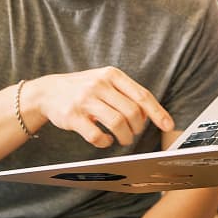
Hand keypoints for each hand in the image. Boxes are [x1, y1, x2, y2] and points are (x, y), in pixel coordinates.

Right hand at [32, 67, 173, 146]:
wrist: (48, 91)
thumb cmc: (84, 88)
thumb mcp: (105, 81)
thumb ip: (126, 93)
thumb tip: (152, 114)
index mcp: (112, 75)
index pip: (142, 95)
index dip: (157, 112)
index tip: (168, 125)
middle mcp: (99, 85)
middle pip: (132, 112)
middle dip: (137, 128)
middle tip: (133, 133)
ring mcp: (85, 100)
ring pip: (117, 124)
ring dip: (125, 137)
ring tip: (123, 139)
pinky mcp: (73, 116)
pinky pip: (96, 135)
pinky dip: (105, 142)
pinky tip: (105, 140)